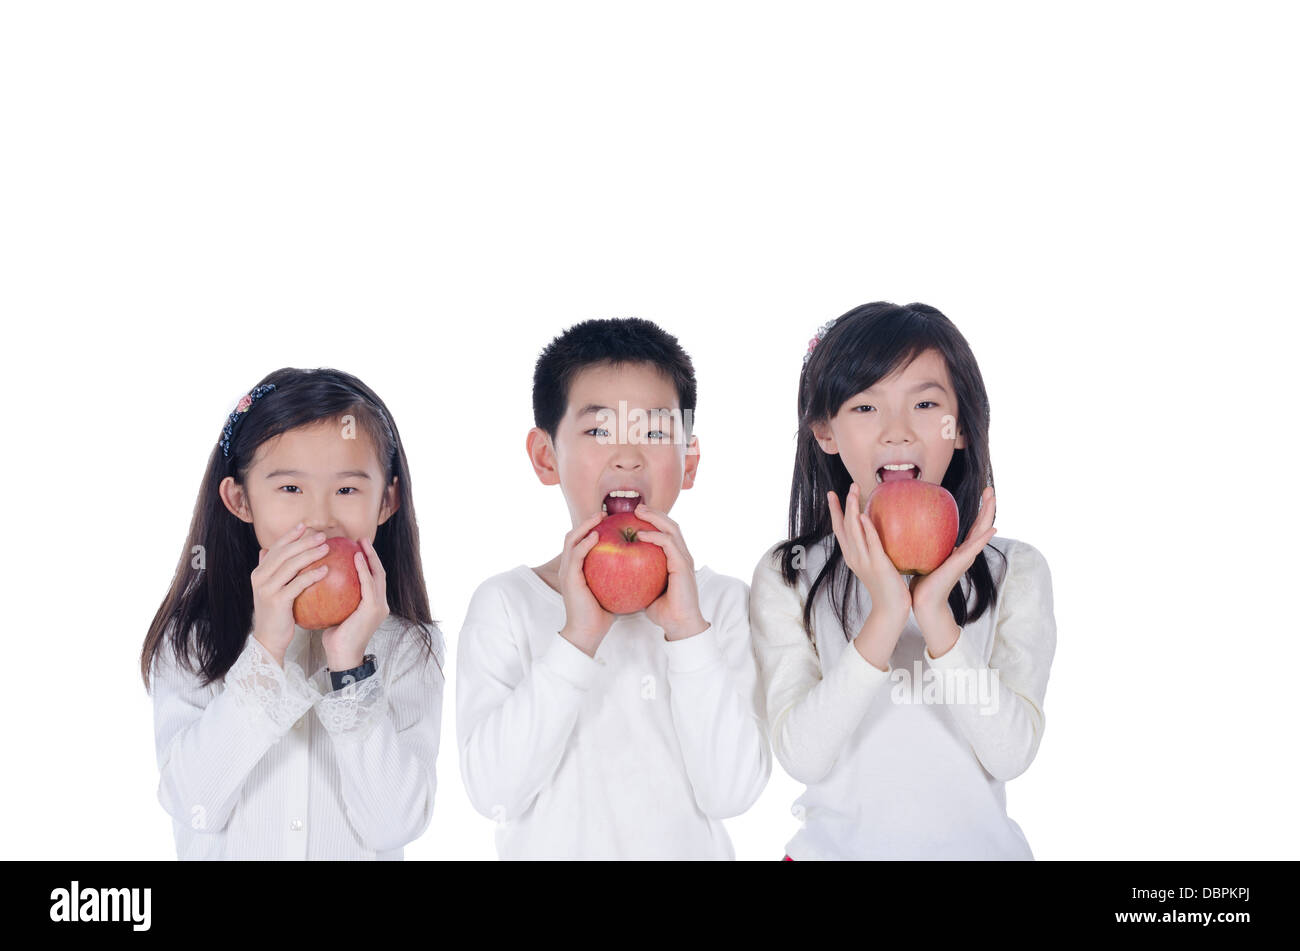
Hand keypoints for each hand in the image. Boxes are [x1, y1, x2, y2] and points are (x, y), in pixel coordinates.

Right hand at [251, 522, 330, 666]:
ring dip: (310, 554)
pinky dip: (312, 575)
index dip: (289, 535)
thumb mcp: (271, 589)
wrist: (269, 639)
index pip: (275, 548)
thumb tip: (267, 549)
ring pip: (290, 565)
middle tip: (322, 535)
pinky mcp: (277, 601)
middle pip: (284, 553)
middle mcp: (260, 578)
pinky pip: (297, 584)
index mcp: (259, 572)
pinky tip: (325, 570)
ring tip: (326, 548)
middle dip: (303, 541)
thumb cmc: (276, 613)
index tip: (305, 526)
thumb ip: (271, 570)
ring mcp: (267, 589)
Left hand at [320, 536, 388, 671]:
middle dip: (372, 554)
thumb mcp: (336, 614)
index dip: (367, 562)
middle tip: (361, 539)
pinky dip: (363, 569)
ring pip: (378, 575)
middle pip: (379, 572)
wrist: (341, 656)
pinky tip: (355, 558)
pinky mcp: (374, 609)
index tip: (356, 547)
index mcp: (373, 605)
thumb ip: (336, 599)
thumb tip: (319, 583)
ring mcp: (379, 606)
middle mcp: (380, 604)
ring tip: (360, 543)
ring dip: (370, 557)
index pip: (372, 578)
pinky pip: (369, 584)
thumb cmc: (335, 638)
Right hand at [557, 512, 614, 656]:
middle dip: (588, 521)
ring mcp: (567, 571)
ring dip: (585, 525)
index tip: (610, 519)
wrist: (588, 633)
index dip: (592, 527)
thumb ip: (619, 573)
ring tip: (600, 517)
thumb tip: (641, 562)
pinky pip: (576, 555)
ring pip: (571, 539)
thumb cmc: (602, 613)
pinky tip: (597, 537)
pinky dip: (585, 543)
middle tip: (605, 513)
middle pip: (574, 535)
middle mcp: (570, 566)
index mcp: (578, 567)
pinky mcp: (569, 578)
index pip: (582, 541)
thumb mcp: (612, 587)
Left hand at [634, 503, 707, 640]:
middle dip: (654, 513)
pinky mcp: (683, 565)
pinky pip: (669, 544)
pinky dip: (655, 536)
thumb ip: (638, 575)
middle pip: (670, 525)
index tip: (634, 516)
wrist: (679, 625)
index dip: (652, 521)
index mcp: (675, 559)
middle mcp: (682, 555)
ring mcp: (684, 559)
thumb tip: (617, 570)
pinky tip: (640, 535)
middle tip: (636, 508)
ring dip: (655, 518)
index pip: (666, 532)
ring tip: (638, 513)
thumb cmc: (663, 610)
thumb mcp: (646, 588)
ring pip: (672, 529)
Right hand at [827, 483, 912, 629]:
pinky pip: (870, 542)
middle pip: (843, 526)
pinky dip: (866, 528)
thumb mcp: (877, 565)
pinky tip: (864, 515)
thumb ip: (876, 548)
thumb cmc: (887, 587)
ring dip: (852, 509)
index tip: (832, 494)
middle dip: (843, 505)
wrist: (890, 610)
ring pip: (853, 530)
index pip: (839, 529)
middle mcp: (853, 557)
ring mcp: (864, 561)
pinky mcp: (877, 564)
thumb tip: (883, 530)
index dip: (835, 511)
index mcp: (852, 556)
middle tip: (848, 486)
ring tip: (853, 492)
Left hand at [909, 486, 997, 626]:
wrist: (924, 600)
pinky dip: (984, 538)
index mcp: (959, 549)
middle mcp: (966, 552)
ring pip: (981, 532)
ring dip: (988, 515)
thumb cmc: (923, 580)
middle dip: (987, 507)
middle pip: (981, 525)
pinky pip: (974, 548)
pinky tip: (992, 529)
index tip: (982, 493)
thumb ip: (927, 542)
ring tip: (992, 499)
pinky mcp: (960, 564)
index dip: (979, 510)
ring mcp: (965, 557)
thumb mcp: (926, 555)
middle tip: (990, 489)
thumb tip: (913, 526)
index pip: (973, 526)